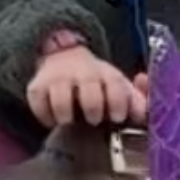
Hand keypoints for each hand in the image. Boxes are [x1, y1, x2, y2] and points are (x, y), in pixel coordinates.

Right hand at [27, 45, 147, 131]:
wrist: (64, 59)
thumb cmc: (98, 84)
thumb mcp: (120, 88)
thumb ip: (138, 103)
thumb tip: (142, 114)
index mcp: (107, 75)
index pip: (115, 85)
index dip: (117, 102)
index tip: (116, 117)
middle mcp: (82, 73)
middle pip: (90, 92)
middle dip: (93, 109)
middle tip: (93, 120)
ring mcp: (58, 80)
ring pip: (61, 100)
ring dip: (66, 115)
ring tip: (70, 121)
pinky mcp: (37, 87)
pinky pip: (39, 105)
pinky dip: (46, 118)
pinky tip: (53, 121)